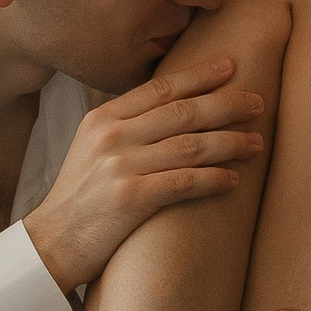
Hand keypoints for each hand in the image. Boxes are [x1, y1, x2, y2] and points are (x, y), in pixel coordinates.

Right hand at [24, 57, 265, 296]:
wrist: (52, 243)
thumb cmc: (80, 198)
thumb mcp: (92, 148)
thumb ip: (125, 126)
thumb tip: (170, 109)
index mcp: (103, 118)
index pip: (159, 89)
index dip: (199, 76)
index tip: (230, 67)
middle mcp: (112, 136)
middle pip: (182, 112)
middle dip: (226, 105)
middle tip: (257, 103)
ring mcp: (120, 166)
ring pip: (190, 145)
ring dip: (230, 143)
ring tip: (256, 143)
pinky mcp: (131, 198)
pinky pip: (185, 182)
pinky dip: (214, 179)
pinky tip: (233, 179)